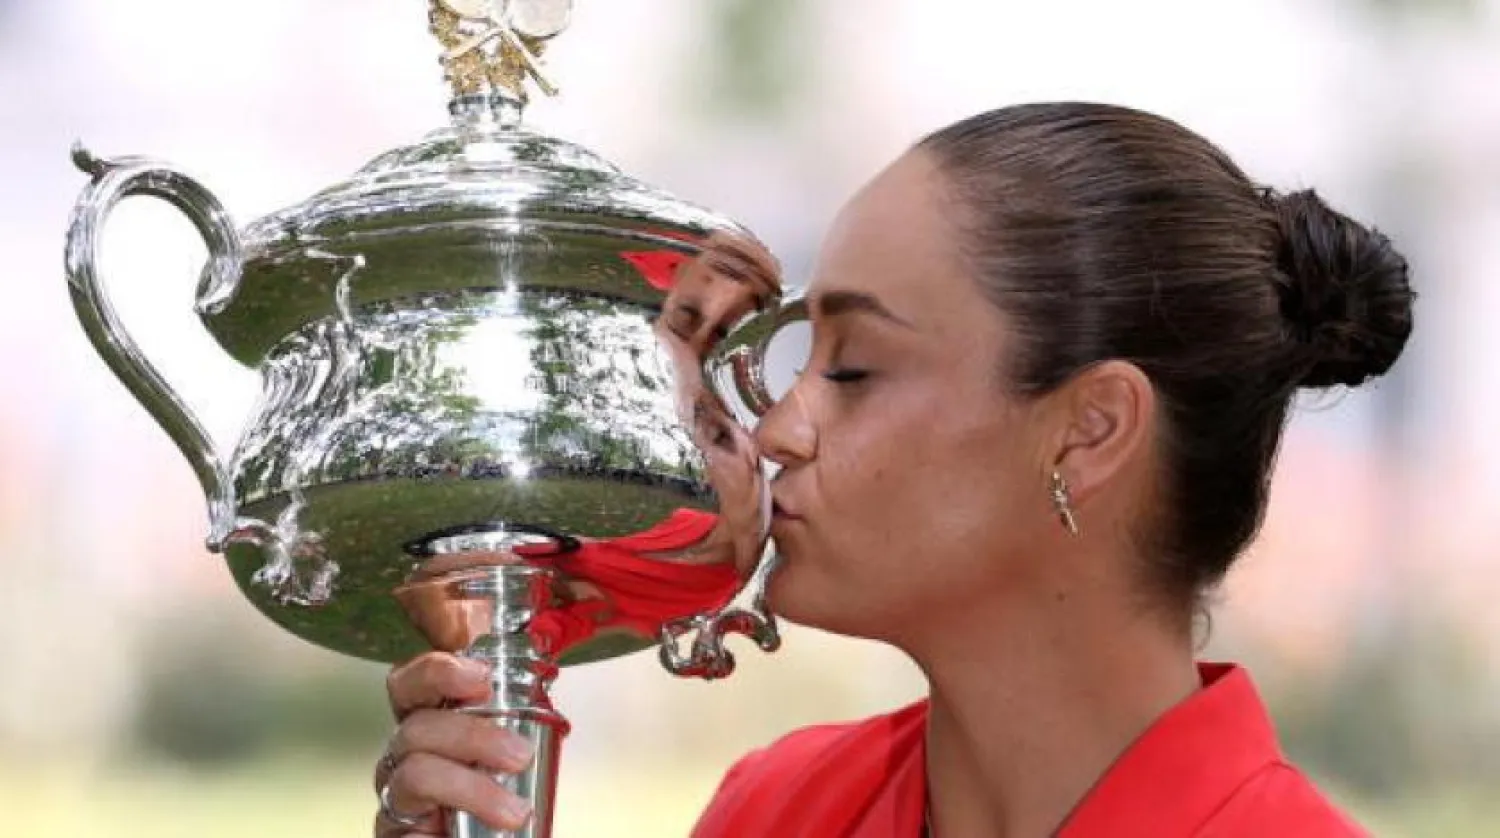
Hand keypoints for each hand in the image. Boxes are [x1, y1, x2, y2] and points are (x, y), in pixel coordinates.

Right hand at [374, 652, 536, 835]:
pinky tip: (462, 831)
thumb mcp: (515, 739)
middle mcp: (405, 753)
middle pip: (417, 726)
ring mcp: (396, 794)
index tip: (481, 676)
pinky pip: (404, 828)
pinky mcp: (394, 834)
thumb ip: (516, 701)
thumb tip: (538, 652)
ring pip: (417, 773)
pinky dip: (435, 831)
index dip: (438, 672)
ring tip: (515, 811)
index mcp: (430, 719)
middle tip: (520, 755)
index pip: (410, 681)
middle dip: (473, 736)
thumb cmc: (502, 789)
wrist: (500, 836)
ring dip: (472, 788)